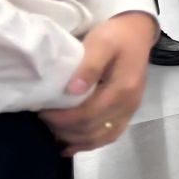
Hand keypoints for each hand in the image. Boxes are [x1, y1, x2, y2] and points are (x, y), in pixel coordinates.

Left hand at [38, 12, 156, 155]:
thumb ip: (90, 66)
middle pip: (92, 129)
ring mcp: (129, 111)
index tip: (42, 111)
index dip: (62, 118)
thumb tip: (73, 90)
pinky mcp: (126, 112)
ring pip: (100, 137)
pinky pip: (108, 136)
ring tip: (53, 131)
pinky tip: (70, 146)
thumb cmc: (115, 36)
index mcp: (123, 89)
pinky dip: (88, 144)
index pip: (88, 114)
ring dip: (74, 138)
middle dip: (64, 128)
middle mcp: (128, 105)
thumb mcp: (101, 43)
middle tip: (43, 118)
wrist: (136, 32)